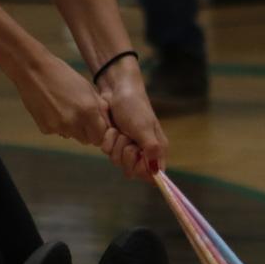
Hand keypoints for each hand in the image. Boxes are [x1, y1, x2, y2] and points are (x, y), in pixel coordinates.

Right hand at [11, 48, 110, 146]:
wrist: (32, 69)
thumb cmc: (62, 75)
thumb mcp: (87, 87)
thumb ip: (99, 107)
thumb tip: (107, 124)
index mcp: (88, 111)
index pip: (100, 137)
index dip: (99, 131)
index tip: (96, 124)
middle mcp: (74, 122)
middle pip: (87, 140)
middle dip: (87, 132)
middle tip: (81, 116)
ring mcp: (58, 127)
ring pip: (72, 136)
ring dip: (72, 129)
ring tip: (65, 109)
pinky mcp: (45, 128)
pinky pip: (57, 132)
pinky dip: (57, 125)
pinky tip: (52, 108)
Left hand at [96, 60, 166, 177]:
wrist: (116, 89)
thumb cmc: (135, 106)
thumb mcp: (144, 128)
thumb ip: (151, 150)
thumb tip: (157, 172)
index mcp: (157, 149)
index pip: (154, 173)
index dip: (144, 171)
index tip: (138, 160)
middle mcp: (143, 151)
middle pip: (133, 170)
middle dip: (127, 156)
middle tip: (128, 140)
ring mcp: (127, 147)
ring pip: (118, 161)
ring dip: (116, 145)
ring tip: (120, 130)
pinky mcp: (114, 142)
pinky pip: (108, 152)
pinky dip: (107, 140)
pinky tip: (111, 128)